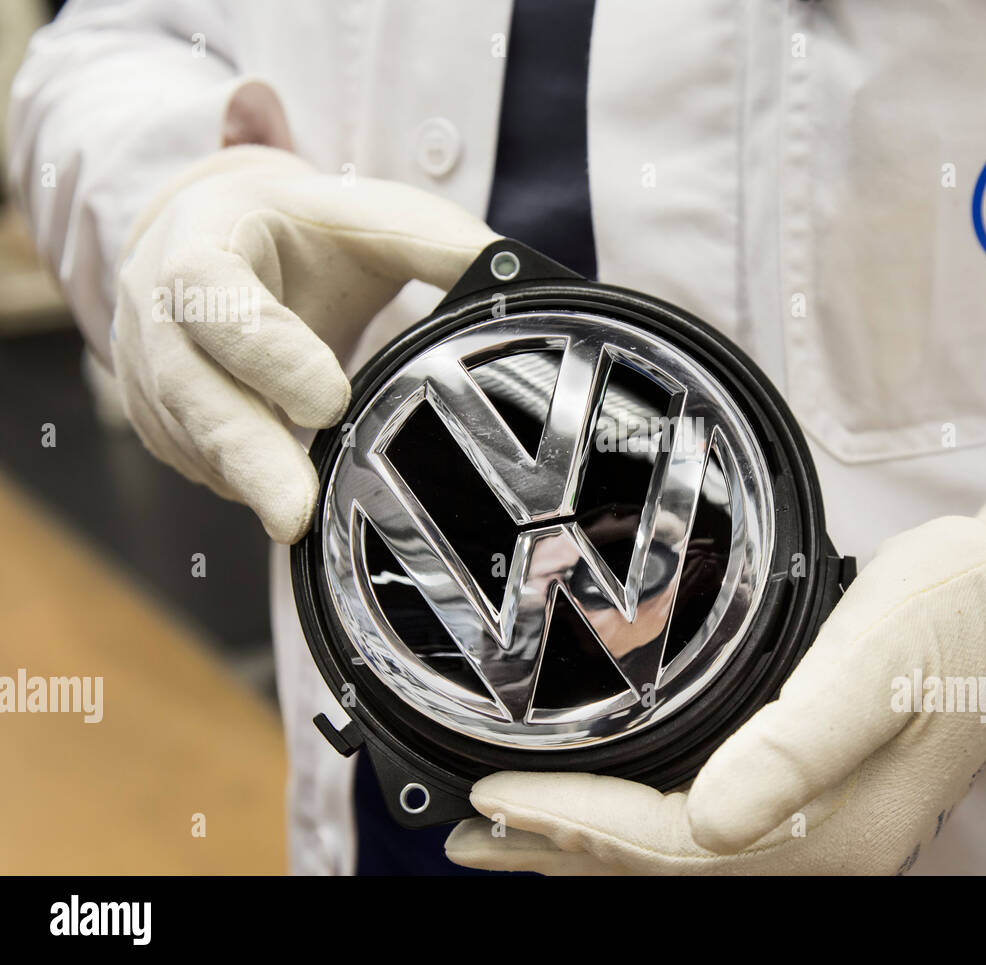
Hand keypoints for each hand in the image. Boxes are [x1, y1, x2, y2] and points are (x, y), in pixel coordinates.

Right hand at [110, 145, 497, 541]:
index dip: (266, 351)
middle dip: (248, 456)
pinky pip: (196, 465)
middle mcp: (154, 307)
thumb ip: (436, 242)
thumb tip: (519, 277)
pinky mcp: (156, 419)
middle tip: (297, 515)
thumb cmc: (302, 231)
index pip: (212, 296)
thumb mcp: (365, 216)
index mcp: (203, 240)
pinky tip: (288, 491)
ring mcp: (144, 369)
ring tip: (308, 516)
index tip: (330, 401)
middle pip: (188, 390)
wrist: (218, 232)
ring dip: (251, 481)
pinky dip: (245, 484)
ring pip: (192, 440)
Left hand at [445, 470, 985, 873]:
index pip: (669, 847)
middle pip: (658, 874)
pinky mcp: (813, 811)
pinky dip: (630, 840)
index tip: (495, 798)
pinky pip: (701, 846)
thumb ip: (796, 746)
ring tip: (506, 848)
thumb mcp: (875, 664)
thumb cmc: (954, 620)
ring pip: (673, 867)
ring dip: (582, 857)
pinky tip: (599, 829)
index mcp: (827, 828)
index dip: (574, 824)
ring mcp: (819, 840)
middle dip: (556, 853)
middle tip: (468, 838)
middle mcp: (819, 852)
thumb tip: (712, 822)